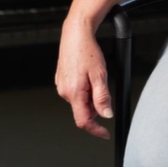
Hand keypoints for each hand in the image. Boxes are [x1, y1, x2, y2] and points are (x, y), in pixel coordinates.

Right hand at [55, 20, 113, 138]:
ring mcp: (61, 85)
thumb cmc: (86, 50)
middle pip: (82, 111)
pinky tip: (87, 75)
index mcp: (74, 92)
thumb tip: (106, 114)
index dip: (95, 130)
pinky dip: (83, 90)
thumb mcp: (100, 74)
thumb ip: (102, 97)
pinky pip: (74, 92)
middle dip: (95, 108)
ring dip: (89, 97)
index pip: (83, 121)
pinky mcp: (61, 80)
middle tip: (103, 90)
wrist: (75, 34)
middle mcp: (64, 91)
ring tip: (94, 78)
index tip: (104, 133)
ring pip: (78, 101)